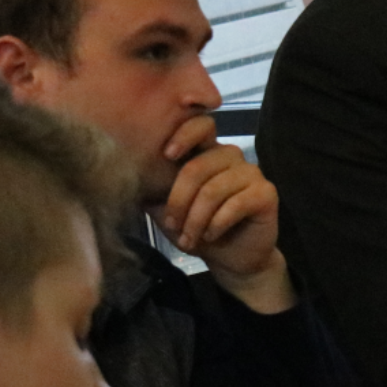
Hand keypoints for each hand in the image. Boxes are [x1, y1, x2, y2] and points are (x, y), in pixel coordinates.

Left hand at [156, 117, 293, 312]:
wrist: (229, 260)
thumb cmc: (195, 230)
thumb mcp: (164, 208)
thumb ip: (150, 186)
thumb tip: (120, 170)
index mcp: (206, 153)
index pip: (201, 125)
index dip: (185, 132)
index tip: (167, 154)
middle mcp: (231, 157)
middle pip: (198, 166)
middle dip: (179, 201)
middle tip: (172, 226)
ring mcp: (252, 173)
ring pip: (214, 189)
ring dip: (196, 219)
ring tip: (190, 240)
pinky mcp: (266, 193)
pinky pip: (236, 204)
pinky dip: (217, 224)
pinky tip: (211, 236)